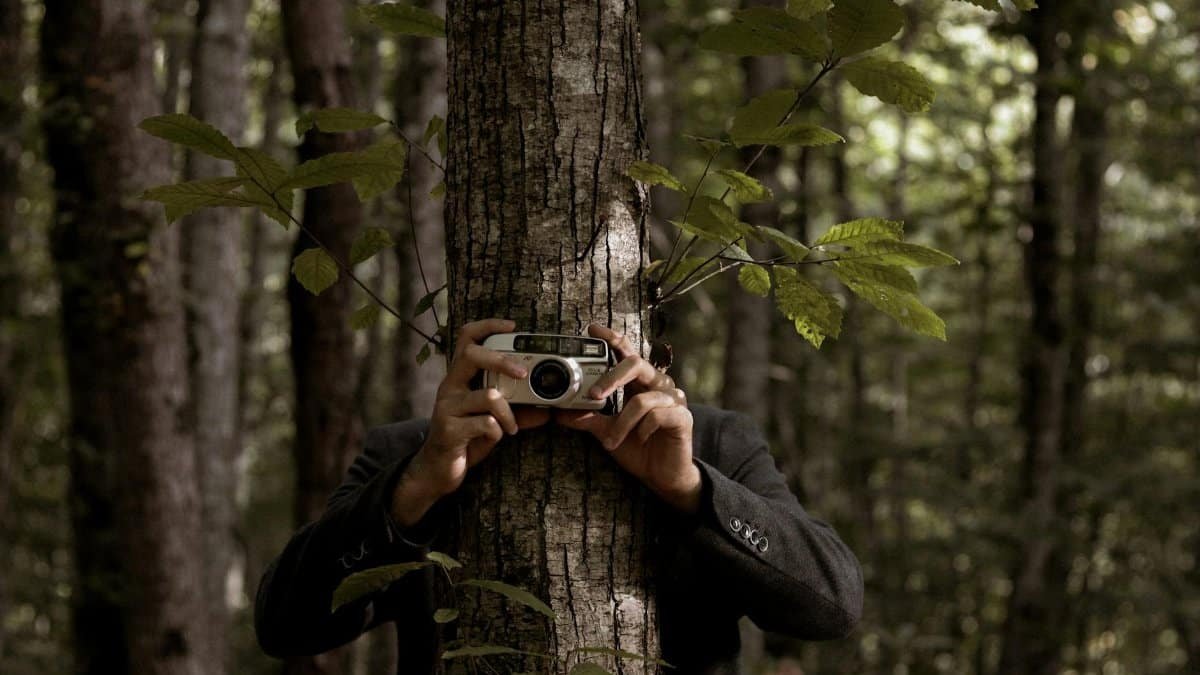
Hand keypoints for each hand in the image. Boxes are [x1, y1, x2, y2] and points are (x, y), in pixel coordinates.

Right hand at [397, 319, 549, 524]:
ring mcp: (447, 407)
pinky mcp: (449, 430)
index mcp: (459, 378)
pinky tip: (496, 437)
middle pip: (471, 355)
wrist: (437, 469)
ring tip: (511, 426)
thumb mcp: (494, 420)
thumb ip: (517, 411)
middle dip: (502, 360)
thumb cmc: (466, 438)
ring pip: (487, 396)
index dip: (488, 325)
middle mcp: (450, 387)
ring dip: (508, 413)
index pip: (466, 338)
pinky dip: (498, 431)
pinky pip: (485, 423)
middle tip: (523, 373)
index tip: (512, 326)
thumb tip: (547, 410)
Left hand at [556, 324, 700, 513]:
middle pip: (636, 364)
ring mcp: (673, 400)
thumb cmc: (637, 449)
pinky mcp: (682, 417)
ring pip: (642, 400)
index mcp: (639, 384)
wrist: (662, 477)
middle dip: (612, 378)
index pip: (627, 353)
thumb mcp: (606, 432)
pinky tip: (640, 440)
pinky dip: (642, 429)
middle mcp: (658, 385)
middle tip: (593, 396)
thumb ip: (587, 419)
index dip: (612, 339)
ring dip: (622, 424)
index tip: (592, 330)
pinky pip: (657, 415)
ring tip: (611, 442)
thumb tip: (559, 411)